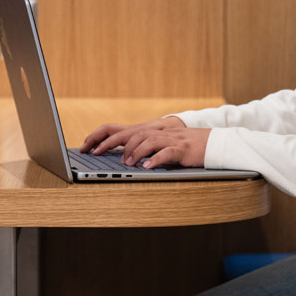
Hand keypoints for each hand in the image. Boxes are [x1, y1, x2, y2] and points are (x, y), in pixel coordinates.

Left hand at [80, 116, 210, 168]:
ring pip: (148, 140)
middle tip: (95, 154)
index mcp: (149, 130)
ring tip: (127, 163)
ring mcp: (170, 139)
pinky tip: (148, 166)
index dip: (100, 136)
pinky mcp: (182, 148)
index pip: (119, 128)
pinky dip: (156, 159)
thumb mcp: (160, 144)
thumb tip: (120, 158)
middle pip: (131, 132)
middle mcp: (157, 131)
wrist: (211, 143)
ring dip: (135, 152)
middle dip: (110, 143)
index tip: (85, 147)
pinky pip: (167, 153)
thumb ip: (142, 147)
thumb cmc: (184, 147)